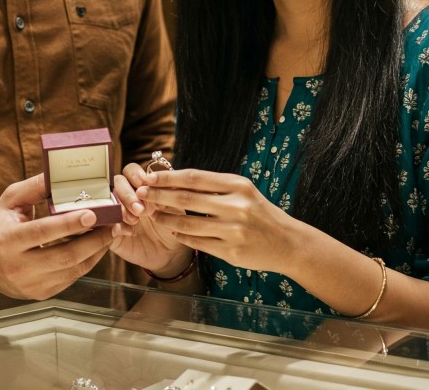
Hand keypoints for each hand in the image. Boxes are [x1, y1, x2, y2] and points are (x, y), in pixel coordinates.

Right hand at [0, 173, 113, 299]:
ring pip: (72, 270)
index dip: (69, 224)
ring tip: (111, 232)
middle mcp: (17, 267)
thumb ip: (36, 187)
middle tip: (113, 223)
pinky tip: (97, 246)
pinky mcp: (40, 294)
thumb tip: (62, 173)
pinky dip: (88, 262)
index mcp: (7, 240)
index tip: (93, 215)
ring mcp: (29, 284)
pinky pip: (71, 279)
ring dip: (96, 251)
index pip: (43, 232)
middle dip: (93, 240)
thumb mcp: (10, 199)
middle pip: (64, 256)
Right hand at [110, 163, 190, 276]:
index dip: (135, 175)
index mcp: (142, 185)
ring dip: (121, 209)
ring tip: (135, 221)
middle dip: (128, 194)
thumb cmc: (172, 225)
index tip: (143, 183)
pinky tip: (129, 232)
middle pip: (118, 183)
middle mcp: (127, 195)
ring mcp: (117, 211)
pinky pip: (106, 224)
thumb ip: (163, 192)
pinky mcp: (112, 230)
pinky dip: (116, 226)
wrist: (170, 252)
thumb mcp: (173, 206)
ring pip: (109, 201)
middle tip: (140, 209)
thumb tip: (151, 182)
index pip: (131, 170)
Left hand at [136, 168, 295, 274]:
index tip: (149, 176)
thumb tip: (175, 178)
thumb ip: (212, 185)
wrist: (287, 242)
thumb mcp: (241, 190)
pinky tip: (173, 231)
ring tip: (153, 215)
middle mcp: (235, 206)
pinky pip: (197, 243)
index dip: (168, 177)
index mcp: (236, 185)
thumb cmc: (258, 212)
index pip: (194, 177)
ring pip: (188, 223)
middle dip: (159, 196)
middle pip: (186, 198)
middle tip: (141, 194)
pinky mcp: (231, 252)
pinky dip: (182, 236)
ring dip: (166, 218)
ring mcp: (233, 230)